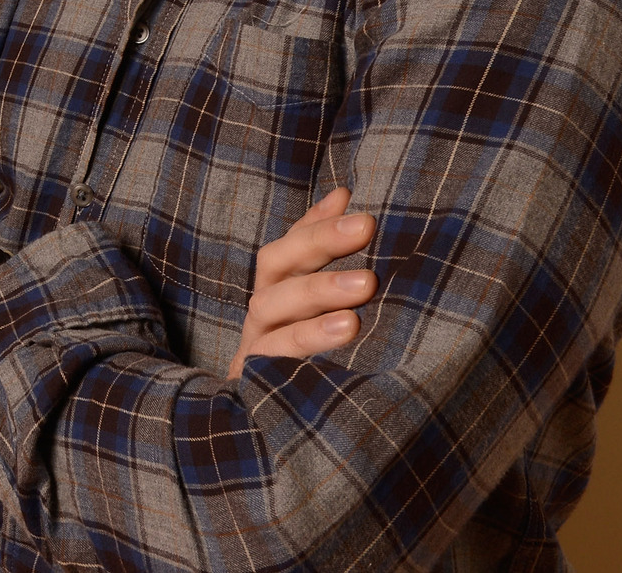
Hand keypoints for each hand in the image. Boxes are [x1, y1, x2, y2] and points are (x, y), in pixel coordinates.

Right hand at [229, 187, 376, 378]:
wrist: (270, 427)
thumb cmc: (301, 346)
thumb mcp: (314, 294)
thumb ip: (322, 246)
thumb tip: (343, 194)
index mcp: (277, 289)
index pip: (288, 249)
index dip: (319, 230)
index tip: (365, 218)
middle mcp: (262, 314)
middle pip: (276, 273)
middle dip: (319, 252)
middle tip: (368, 242)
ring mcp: (255, 349)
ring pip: (272, 319)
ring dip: (313, 309)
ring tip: (355, 318)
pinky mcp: (254, 386)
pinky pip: (269, 368)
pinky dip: (301, 356)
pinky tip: (338, 354)